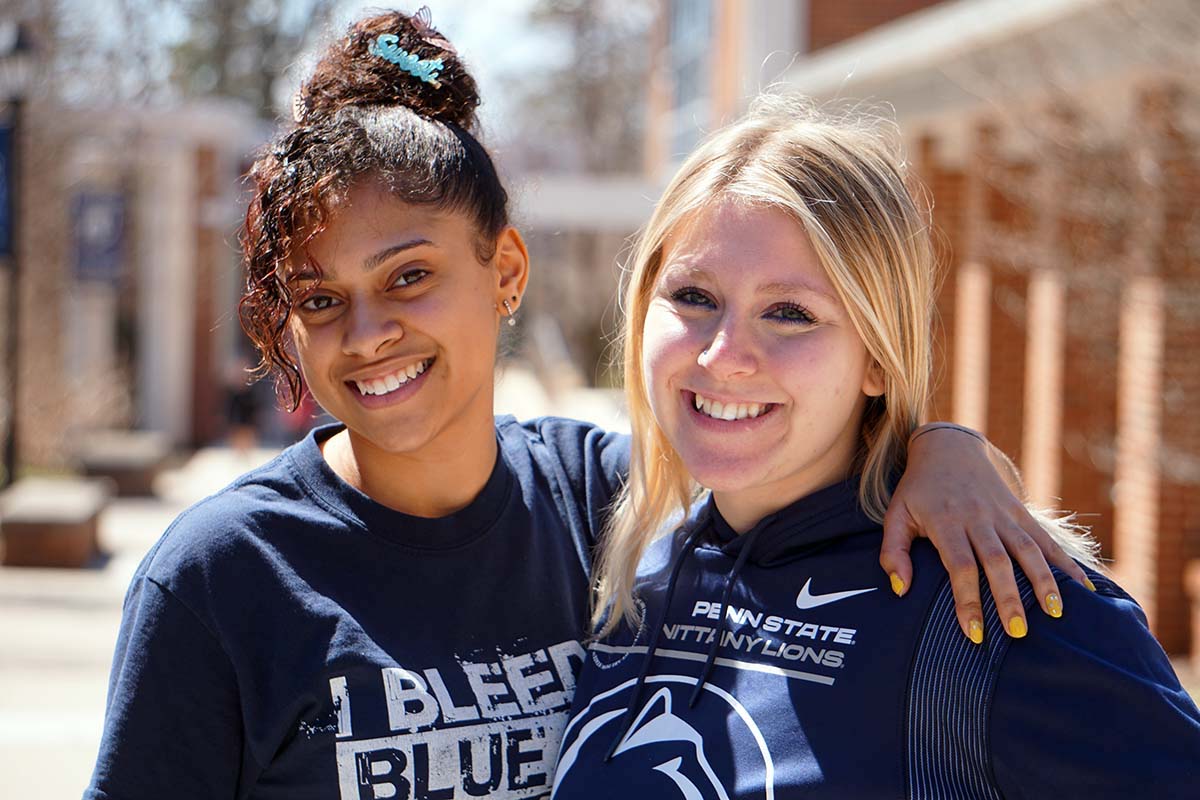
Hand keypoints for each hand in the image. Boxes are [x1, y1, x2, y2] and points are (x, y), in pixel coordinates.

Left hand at [880, 423, 1093, 643]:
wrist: (948, 447)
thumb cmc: (918, 491)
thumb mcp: (896, 515)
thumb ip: (893, 552)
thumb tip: (901, 589)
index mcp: (946, 522)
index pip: (960, 566)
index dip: (967, 600)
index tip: (974, 633)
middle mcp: (978, 518)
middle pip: (998, 562)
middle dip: (1009, 598)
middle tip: (1017, 632)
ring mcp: (1003, 514)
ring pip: (1028, 549)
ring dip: (1044, 581)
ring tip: (1055, 614)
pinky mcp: (1020, 512)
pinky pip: (1045, 539)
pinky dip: (1065, 563)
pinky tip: (1083, 588)